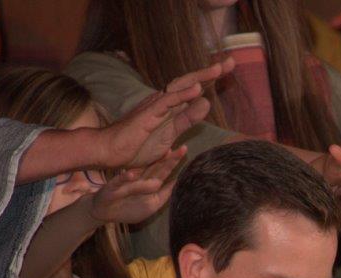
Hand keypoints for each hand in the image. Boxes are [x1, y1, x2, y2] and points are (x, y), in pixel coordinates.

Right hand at [88, 147, 184, 223]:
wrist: (103, 211)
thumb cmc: (129, 208)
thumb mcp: (151, 204)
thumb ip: (164, 194)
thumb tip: (177, 182)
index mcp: (149, 182)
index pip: (163, 171)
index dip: (172, 162)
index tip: (183, 150)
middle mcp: (139, 178)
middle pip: (155, 168)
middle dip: (168, 159)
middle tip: (181, 148)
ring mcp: (126, 182)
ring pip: (139, 172)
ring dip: (149, 164)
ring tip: (162, 154)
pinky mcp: (112, 187)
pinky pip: (119, 182)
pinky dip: (124, 178)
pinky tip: (131, 174)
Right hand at [98, 57, 234, 168]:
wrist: (110, 152)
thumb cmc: (138, 144)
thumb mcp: (171, 133)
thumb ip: (187, 119)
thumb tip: (205, 103)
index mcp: (169, 106)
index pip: (192, 89)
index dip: (210, 79)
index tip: (228, 68)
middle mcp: (162, 101)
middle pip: (188, 83)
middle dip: (209, 73)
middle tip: (230, 63)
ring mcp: (154, 107)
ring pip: (178, 88)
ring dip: (199, 79)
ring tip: (217, 70)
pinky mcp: (146, 116)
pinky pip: (165, 103)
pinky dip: (181, 95)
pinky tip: (196, 90)